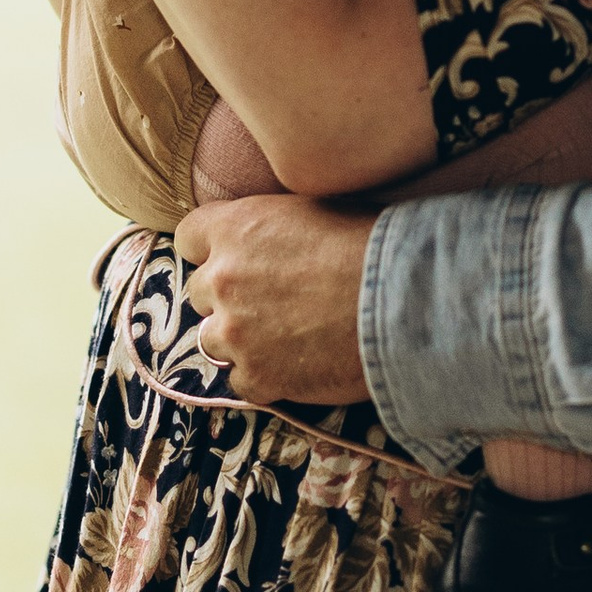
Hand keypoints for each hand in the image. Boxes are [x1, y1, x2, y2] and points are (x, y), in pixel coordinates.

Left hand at [175, 192, 374, 401]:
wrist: (401, 302)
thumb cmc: (371, 246)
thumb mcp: (312, 211)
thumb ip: (270, 227)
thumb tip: (266, 239)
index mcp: (236, 228)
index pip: (190, 236)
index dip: (211, 249)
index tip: (233, 258)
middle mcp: (224, 279)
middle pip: (201, 292)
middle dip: (228, 296)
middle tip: (271, 300)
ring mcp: (235, 333)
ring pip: (213, 340)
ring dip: (240, 339)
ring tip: (285, 337)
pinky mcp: (256, 376)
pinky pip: (240, 380)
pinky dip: (263, 375)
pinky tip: (296, 364)